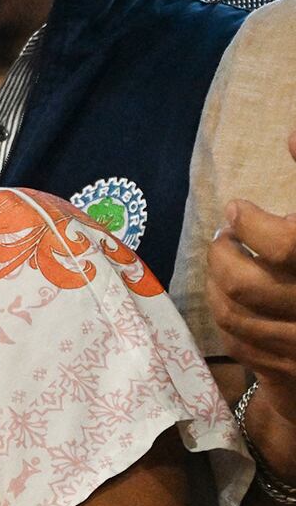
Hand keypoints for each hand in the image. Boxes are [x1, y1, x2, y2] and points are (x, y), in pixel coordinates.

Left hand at [211, 178, 295, 468]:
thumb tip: (290, 134)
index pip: (287, 245)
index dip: (253, 225)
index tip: (238, 209)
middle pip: (249, 283)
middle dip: (224, 255)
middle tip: (225, 233)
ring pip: (238, 313)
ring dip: (218, 284)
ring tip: (223, 260)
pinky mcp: (293, 371)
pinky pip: (242, 343)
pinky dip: (228, 319)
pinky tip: (230, 299)